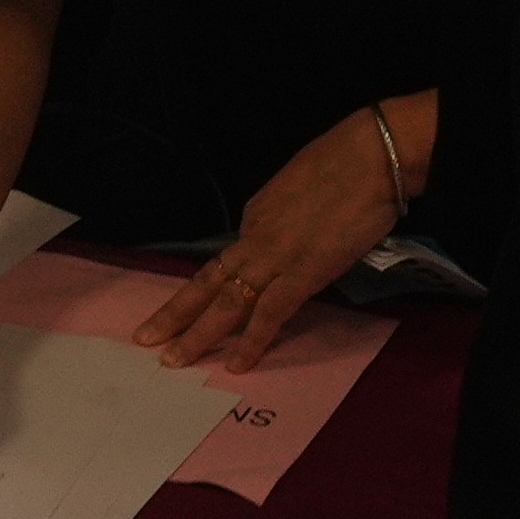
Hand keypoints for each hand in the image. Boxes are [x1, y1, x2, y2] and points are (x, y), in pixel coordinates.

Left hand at [138, 98, 403, 368]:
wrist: (374, 153)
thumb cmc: (352, 161)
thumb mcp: (305, 185)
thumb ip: (292, 216)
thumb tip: (295, 235)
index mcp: (258, 213)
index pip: (229, 258)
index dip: (209, 287)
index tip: (196, 308)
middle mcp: (256, 235)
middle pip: (209, 280)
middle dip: (176, 312)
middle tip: (145, 338)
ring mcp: (275, 256)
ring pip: (226, 302)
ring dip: (197, 334)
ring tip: (172, 359)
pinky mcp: (302, 273)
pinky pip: (269, 314)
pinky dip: (251, 341)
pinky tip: (234, 365)